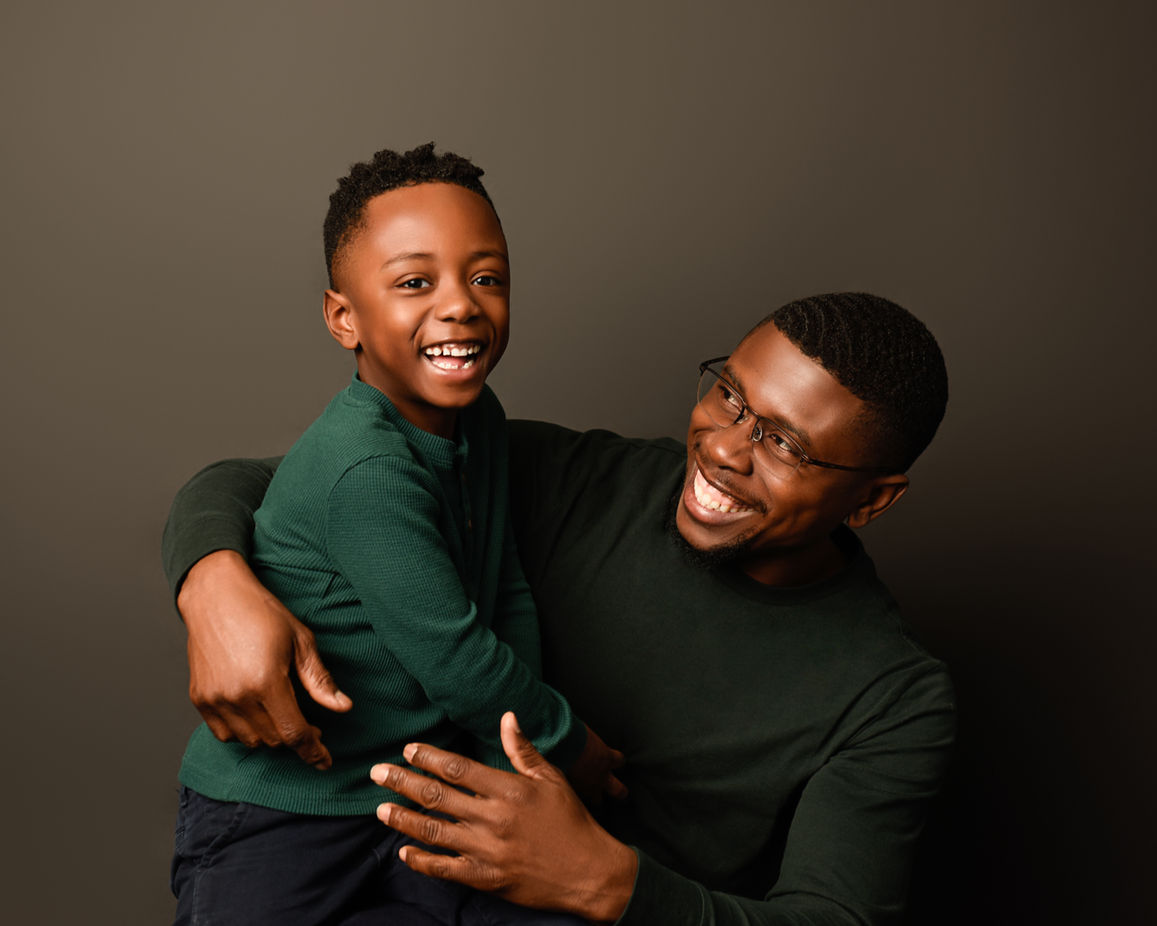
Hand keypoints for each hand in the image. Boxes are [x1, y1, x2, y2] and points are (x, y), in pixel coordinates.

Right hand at [179, 550, 351, 768]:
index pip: (294, 733)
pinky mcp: (199, 699)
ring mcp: (215, 700)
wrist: (215, 596)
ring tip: (282, 711)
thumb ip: (319, 679)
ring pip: (250, 741)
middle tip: (311, 723)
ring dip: (271, 734)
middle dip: (295, 737)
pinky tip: (256, 711)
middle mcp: (237, 696)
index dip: (313, 752)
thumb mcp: (300, 640)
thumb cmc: (262, 612)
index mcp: (266, 682)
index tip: (325, 761)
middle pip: (274, 740)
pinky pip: (225, 734)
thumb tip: (343, 707)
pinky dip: (244, 731)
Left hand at [371, 712, 637, 923]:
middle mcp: (493, 818)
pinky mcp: (487, 879)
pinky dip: (422, 861)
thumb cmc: (572, 821)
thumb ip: (523, 750)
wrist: (590, 872)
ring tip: (381, 808)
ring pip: (434, 832)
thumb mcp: (552, 779)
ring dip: (403, 819)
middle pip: (437, 796)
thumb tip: (507, 717)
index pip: (458, 768)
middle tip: (378, 772)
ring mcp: (488, 851)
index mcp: (509, 790)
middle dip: (403, 782)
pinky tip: (404, 852)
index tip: (407, 750)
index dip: (428, 757)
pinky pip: (446, 870)